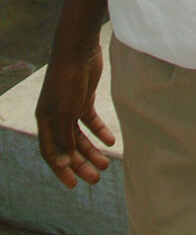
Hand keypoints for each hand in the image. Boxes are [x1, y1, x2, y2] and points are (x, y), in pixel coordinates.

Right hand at [36, 46, 114, 188]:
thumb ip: (63, 138)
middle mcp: (56, 117)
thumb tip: (63, 163)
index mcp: (45, 122)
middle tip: (96, 178)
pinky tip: (110, 141)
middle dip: (81, 164)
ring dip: (92, 151)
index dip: (61, 170)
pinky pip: (91, 120)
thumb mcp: (64, 112)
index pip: (51, 153)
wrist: (78, 49)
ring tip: (106, 164)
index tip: (72, 185)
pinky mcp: (84, 98)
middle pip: (68, 147)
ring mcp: (70, 107)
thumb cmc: (67, 80)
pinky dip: (100, 131)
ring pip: (81, 136)